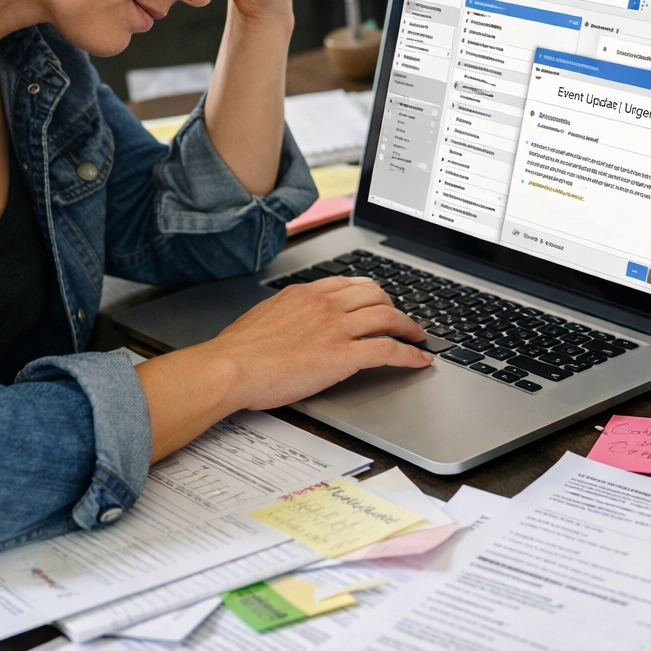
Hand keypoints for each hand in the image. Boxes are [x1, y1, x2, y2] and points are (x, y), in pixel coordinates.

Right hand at [208, 276, 432, 410]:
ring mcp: (336, 328)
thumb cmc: (237, 351)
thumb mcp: (262, 317)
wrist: (231, 367)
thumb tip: (289, 322)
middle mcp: (324, 303)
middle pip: (375, 294)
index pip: (348, 283)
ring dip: (409, 327)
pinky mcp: (343, 356)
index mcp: (304, 293)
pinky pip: (388, 349)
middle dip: (393, 306)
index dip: (369, 292)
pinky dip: (410, 354)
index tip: (377, 300)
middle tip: (400, 319)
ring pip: (388, 317)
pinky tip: (419, 360)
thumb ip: (284, 314)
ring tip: (418, 336)